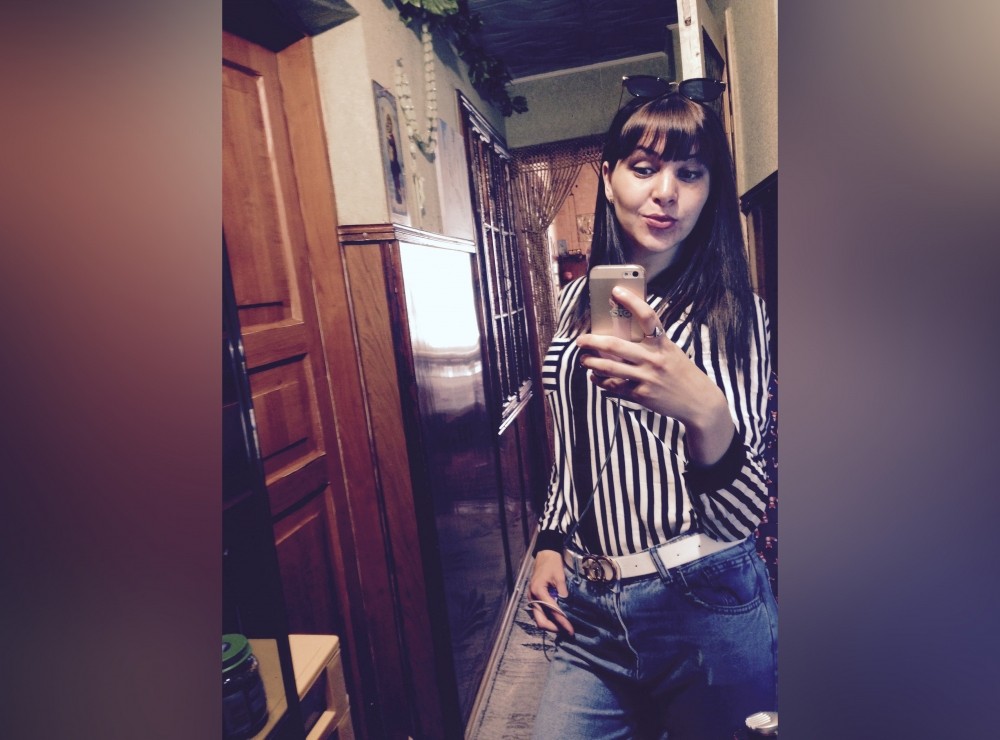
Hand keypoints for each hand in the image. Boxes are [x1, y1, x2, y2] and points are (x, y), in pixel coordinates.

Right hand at [528, 550, 573, 635]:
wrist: (545, 554)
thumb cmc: (552, 563)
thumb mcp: (560, 576)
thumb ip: (562, 592)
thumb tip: (566, 605)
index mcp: (538, 591)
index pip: (552, 611)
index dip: (562, 622)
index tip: (571, 629)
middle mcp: (532, 597)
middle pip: (540, 620)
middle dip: (553, 628)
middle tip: (566, 631)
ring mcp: (531, 598)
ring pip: (539, 618)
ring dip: (550, 624)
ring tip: (563, 626)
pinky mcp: (534, 598)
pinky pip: (540, 612)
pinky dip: (548, 618)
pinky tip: (557, 618)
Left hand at [576, 286, 734, 465]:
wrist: (698, 401)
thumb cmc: (681, 372)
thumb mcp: (671, 352)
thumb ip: (651, 343)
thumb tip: (623, 333)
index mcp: (662, 343)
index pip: (647, 316)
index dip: (631, 301)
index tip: (616, 291)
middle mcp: (653, 359)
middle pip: (615, 345)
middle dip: (592, 341)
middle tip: (581, 340)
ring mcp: (646, 377)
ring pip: (609, 367)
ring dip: (591, 363)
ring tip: (584, 359)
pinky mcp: (641, 394)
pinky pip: (614, 386)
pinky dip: (600, 381)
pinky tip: (595, 377)